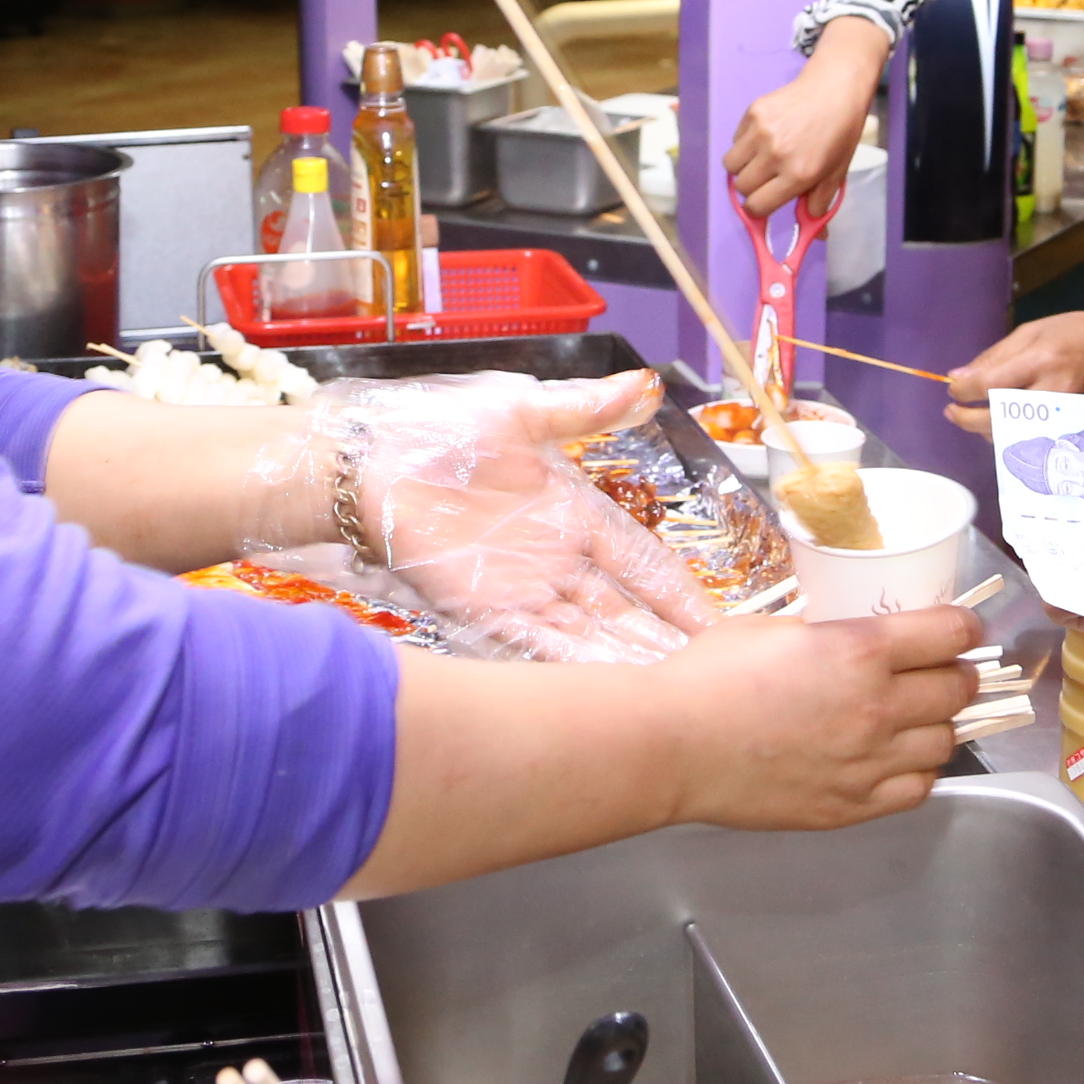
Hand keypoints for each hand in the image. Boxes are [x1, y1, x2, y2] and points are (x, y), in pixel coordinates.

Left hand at [270, 371, 720, 663]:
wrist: (362, 461)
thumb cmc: (436, 428)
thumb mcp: (523, 413)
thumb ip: (588, 409)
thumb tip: (649, 384)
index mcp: (572, 515)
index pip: (643, 562)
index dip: (680, 593)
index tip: (721, 625)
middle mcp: (554, 561)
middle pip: (622, 611)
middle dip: (662, 645)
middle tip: (712, 681)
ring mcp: (519, 589)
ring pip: (586, 637)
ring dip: (623, 666)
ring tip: (669, 699)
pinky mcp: (479, 610)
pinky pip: (534, 646)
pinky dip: (568, 668)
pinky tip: (603, 691)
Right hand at [346, 605, 980, 892]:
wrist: (671, 745)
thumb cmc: (708, 677)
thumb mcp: (777, 628)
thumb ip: (834, 634)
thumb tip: (864, 636)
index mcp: (860, 650)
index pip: (952, 633)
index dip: (961, 628)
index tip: (956, 630)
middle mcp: (877, 706)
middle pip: (958, 689)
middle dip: (954, 675)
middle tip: (938, 672)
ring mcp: (868, 762)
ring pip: (946, 743)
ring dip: (937, 726)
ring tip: (913, 719)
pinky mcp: (852, 805)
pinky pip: (917, 789)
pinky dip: (917, 772)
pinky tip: (893, 759)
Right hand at [728, 20, 888, 218]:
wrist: (834, 89)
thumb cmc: (839, 134)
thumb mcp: (836, 173)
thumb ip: (820, 204)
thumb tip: (815, 235)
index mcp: (798, 175)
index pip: (757, 207)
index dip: (758, 209)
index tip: (764, 202)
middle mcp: (776, 155)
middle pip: (741, 188)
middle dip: (752, 189)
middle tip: (768, 179)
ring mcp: (761, 132)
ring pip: (731, 165)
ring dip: (742, 168)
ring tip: (761, 159)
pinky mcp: (752, 113)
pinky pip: (735, 141)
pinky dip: (744, 145)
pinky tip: (765, 137)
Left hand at [942, 308, 1083, 431]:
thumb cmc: (1074, 332)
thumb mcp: (1031, 331)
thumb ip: (994, 356)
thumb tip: (958, 377)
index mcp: (1040, 361)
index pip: (990, 385)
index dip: (963, 392)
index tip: (952, 390)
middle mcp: (1051, 392)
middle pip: (998, 419)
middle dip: (967, 419)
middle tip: (952, 412)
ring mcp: (1061, 414)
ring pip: (1012, 435)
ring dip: (985, 430)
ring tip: (973, 417)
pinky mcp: (1068, 427)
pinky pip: (1030, 438)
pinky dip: (1008, 434)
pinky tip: (999, 423)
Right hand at [1039, 505, 1083, 695]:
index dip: (1071, 495)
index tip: (1045, 488)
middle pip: (1072, 537)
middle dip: (1051, 531)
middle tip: (1030, 525)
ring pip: (1065, 572)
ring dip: (1050, 566)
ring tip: (1036, 559)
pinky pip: (1070, 610)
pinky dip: (1058, 604)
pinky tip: (1054, 597)